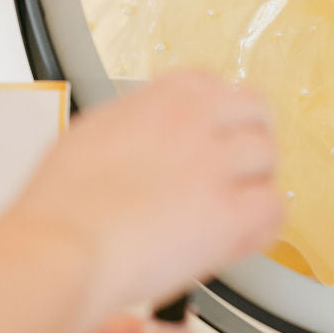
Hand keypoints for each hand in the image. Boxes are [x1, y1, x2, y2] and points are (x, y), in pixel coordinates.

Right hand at [9, 71, 282, 313]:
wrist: (60, 248)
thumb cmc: (61, 205)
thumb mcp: (92, 132)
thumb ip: (133, 123)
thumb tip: (145, 134)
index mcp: (162, 96)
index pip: (215, 84)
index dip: (218, 114)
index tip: (213, 132)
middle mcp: (196, 121)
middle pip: (255, 112)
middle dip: (248, 138)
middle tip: (235, 168)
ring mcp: (216, 165)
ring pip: (268, 157)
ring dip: (254, 181)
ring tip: (232, 207)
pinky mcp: (230, 214)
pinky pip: (273, 208)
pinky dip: (261, 224)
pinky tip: (237, 237)